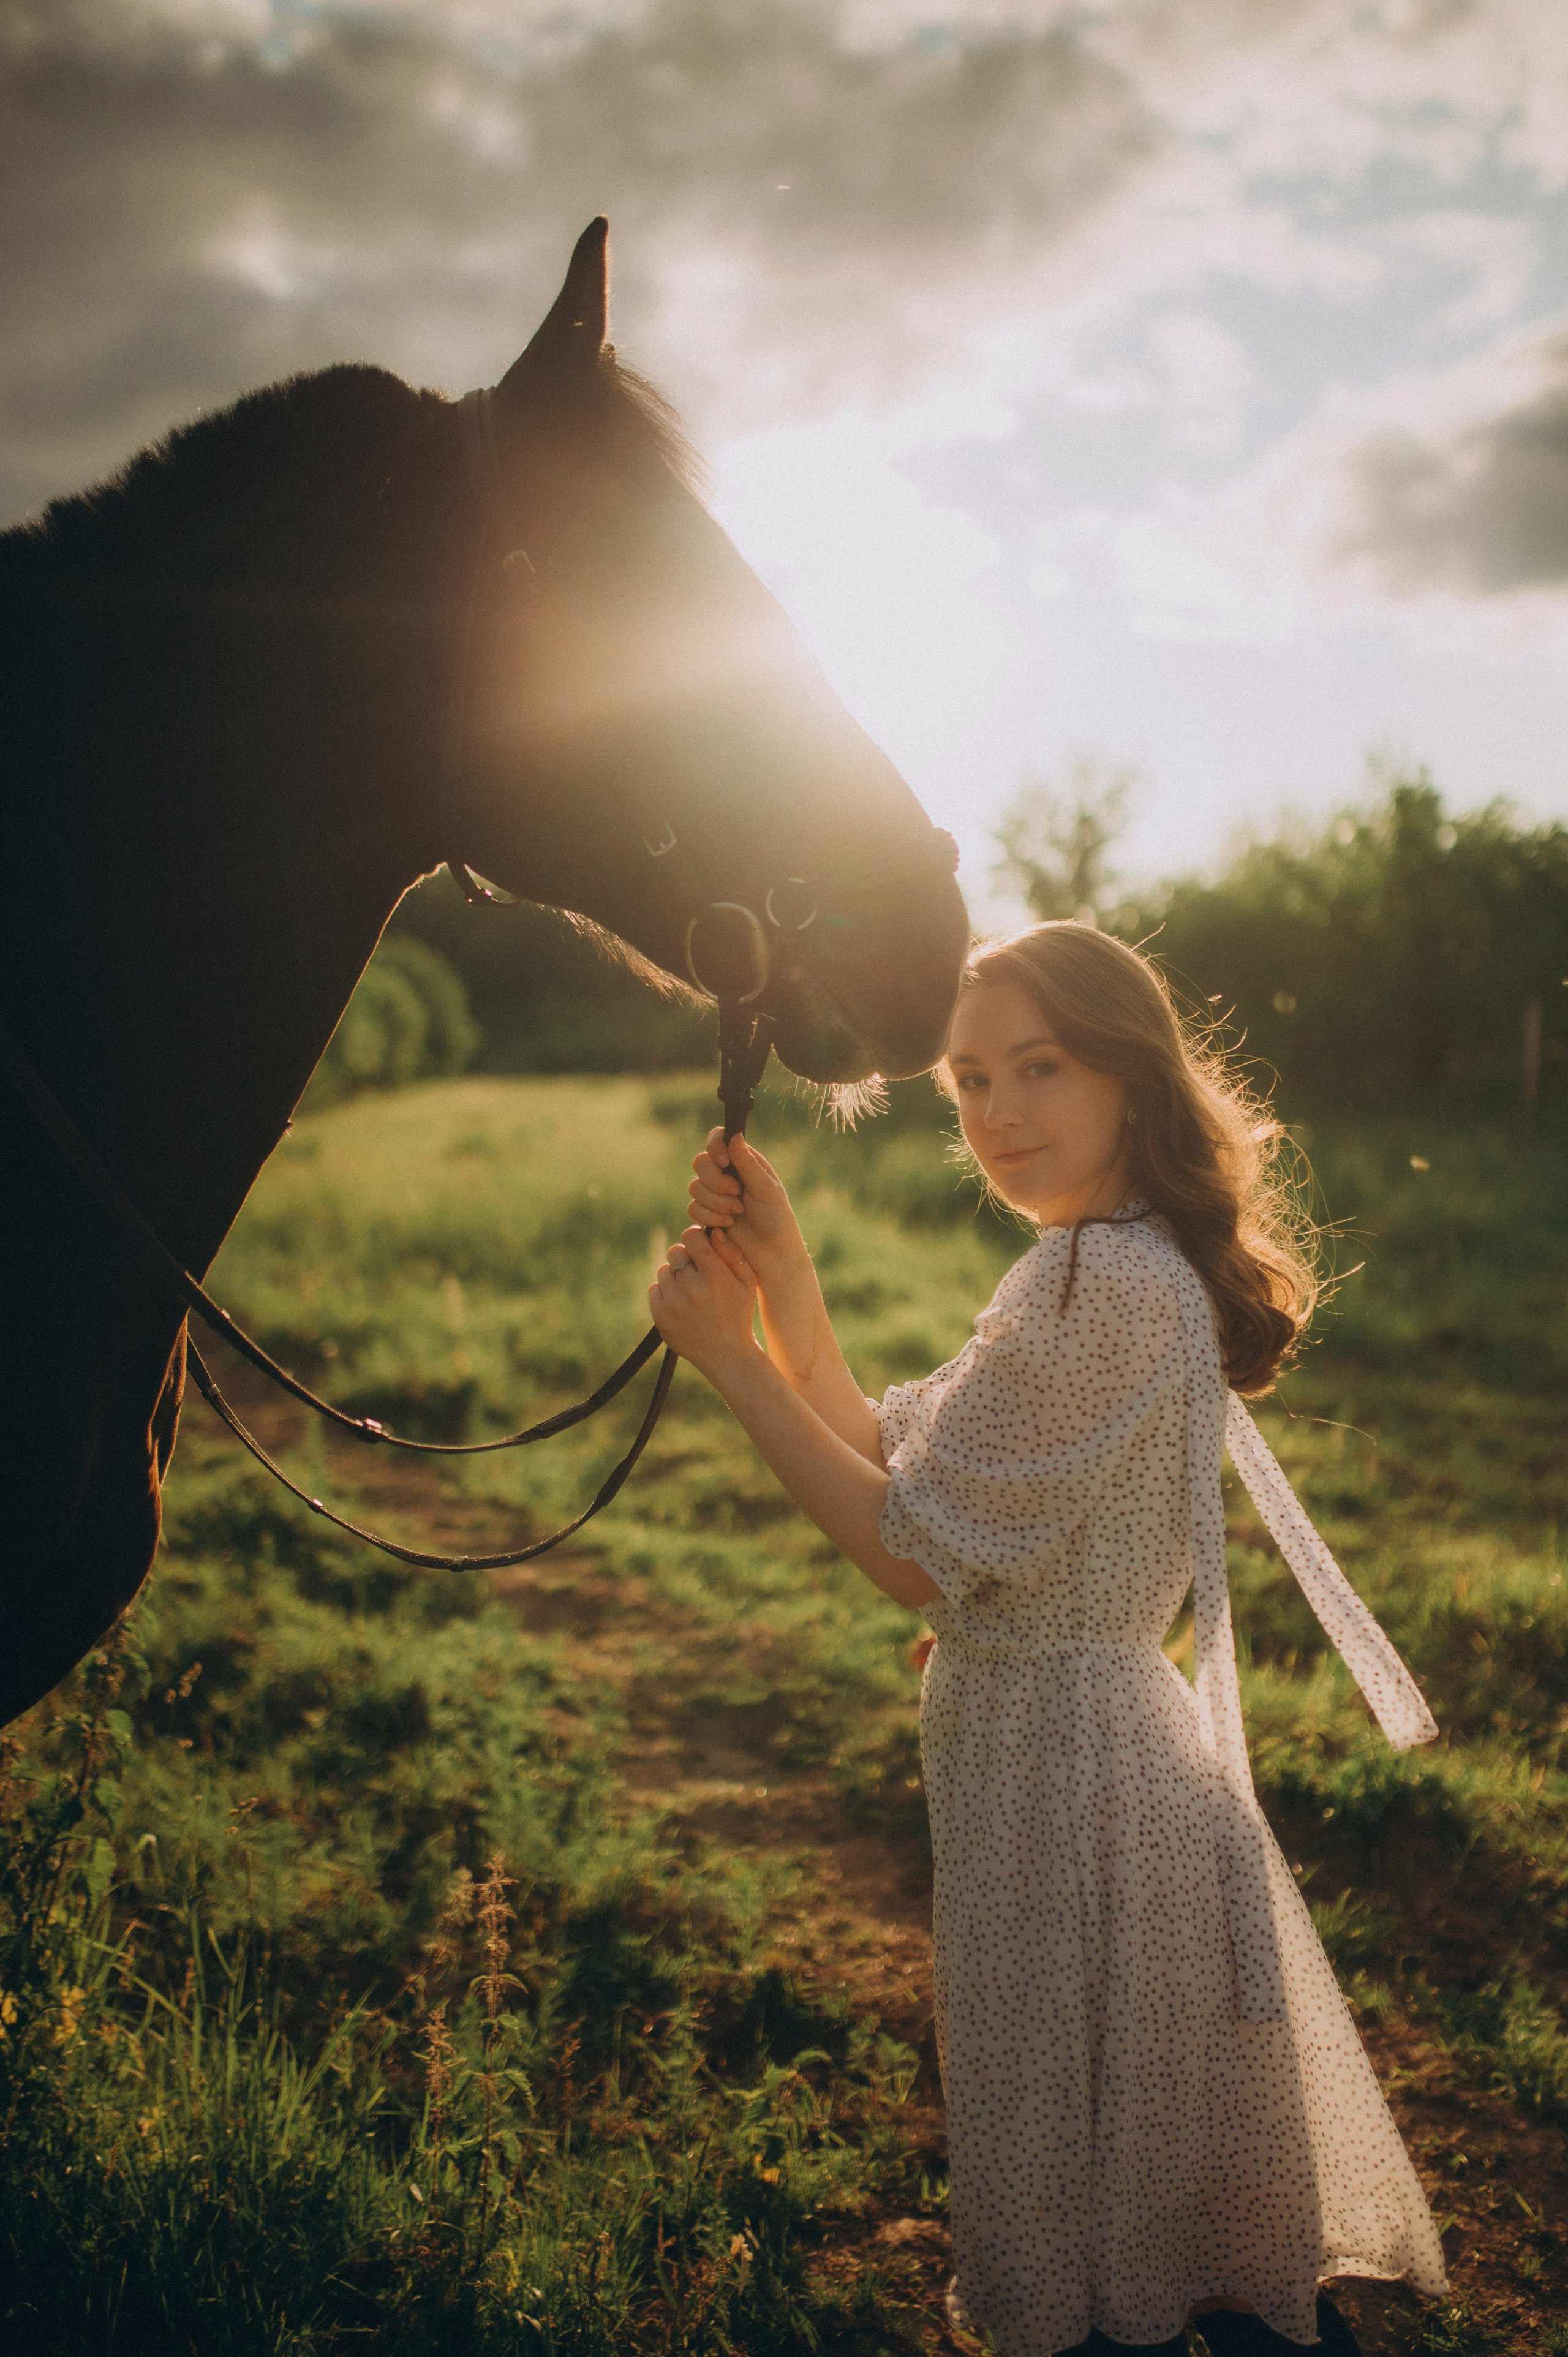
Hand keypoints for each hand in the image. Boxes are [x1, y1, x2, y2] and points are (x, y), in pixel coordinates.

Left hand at [648, 1224, 760, 1383]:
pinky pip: (654, 1289)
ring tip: (690, 1291)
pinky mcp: (661, 1316)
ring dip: (675, 1276)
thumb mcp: (747, 1282)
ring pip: (664, 1270)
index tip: (700, 1246)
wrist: (726, 1354)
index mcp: (716, 1276)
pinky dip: (665, 1293)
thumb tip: (714, 1231)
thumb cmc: (739, 1313)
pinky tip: (681, 1303)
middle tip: (696, 1271)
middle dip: (685, 1257)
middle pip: (675, 1252)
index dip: (695, 1238)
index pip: (690, 1237)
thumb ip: (733, 1253)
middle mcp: (693, 1288)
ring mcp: (674, 1303)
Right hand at [687, 1130, 806, 1280]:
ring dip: (716, 1203)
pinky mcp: (707, 1214)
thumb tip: (734, 1135)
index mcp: (743, 1161)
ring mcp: (714, 1194)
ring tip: (738, 1212)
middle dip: (716, 1182)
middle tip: (737, 1193)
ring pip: (694, 1188)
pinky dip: (710, 1217)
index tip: (724, 1162)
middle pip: (701, 1163)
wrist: (771, 1253)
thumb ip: (748, 1163)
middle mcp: (726, 1174)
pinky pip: (693, 1208)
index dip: (714, 1147)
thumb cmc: (776, 1218)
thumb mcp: (766, 1189)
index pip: (717, 1139)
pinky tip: (728, 1224)